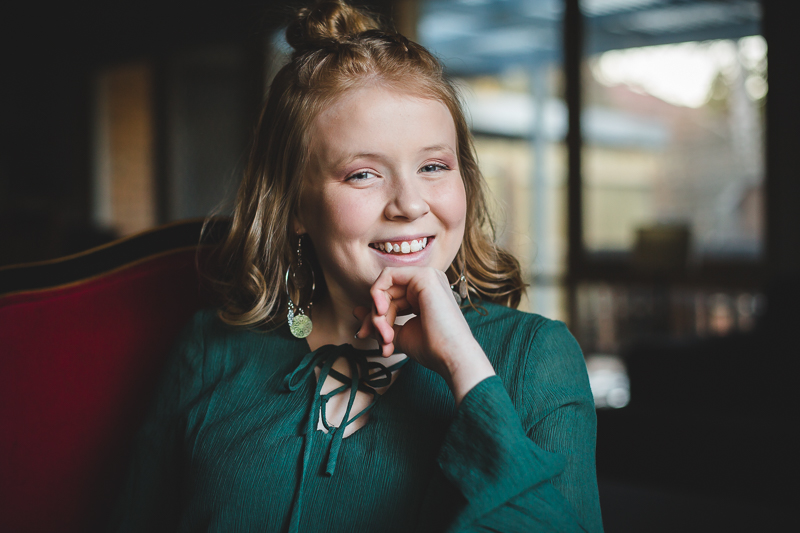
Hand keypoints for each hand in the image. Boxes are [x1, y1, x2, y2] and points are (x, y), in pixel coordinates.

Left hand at [354, 267, 494, 403]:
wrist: (451, 356)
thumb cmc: (431, 349)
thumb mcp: (398, 333)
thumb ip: (380, 320)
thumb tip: (356, 311)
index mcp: (423, 294)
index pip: (389, 298)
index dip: (374, 317)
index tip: (366, 336)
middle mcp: (426, 282)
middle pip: (385, 292)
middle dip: (374, 317)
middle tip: (379, 339)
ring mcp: (426, 276)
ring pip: (384, 286)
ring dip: (377, 313)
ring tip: (386, 336)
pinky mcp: (423, 276)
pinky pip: (387, 275)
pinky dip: (378, 293)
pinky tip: (382, 312)